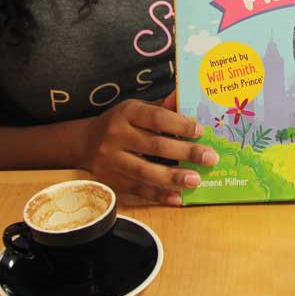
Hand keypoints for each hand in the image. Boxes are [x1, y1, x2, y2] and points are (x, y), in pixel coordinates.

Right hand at [82, 98, 218, 205]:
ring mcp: (111, 160)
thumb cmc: (121, 123)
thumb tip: (186, 97)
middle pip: (154, 145)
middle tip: (209, 158)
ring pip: (145, 171)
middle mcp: (116, 135)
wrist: (85, 142)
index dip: (179, 125)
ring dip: (173, 177)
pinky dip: (158, 195)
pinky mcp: (110, 180)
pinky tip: (177, 198)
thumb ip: (162, 108)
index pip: (156, 118)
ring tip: (195, 180)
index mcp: (127, 112)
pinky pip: (137, 189)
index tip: (200, 131)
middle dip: (185, 153)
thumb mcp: (137, 109)